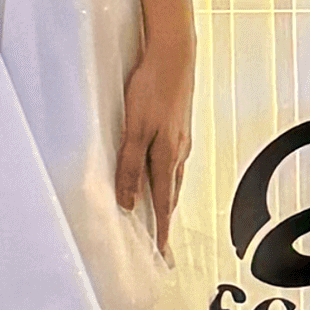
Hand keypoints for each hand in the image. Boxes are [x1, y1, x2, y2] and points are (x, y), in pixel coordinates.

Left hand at [115, 26, 194, 252]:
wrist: (175, 54)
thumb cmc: (153, 88)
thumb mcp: (135, 129)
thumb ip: (130, 165)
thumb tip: (128, 201)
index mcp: (168, 157)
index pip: (163, 204)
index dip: (161, 231)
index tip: (162, 255)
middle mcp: (179, 152)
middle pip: (171, 195)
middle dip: (165, 220)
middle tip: (163, 244)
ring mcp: (182, 138)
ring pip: (172, 177)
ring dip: (167, 198)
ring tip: (160, 215)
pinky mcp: (179, 125)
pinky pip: (173, 160)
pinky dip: (166, 176)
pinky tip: (160, 171)